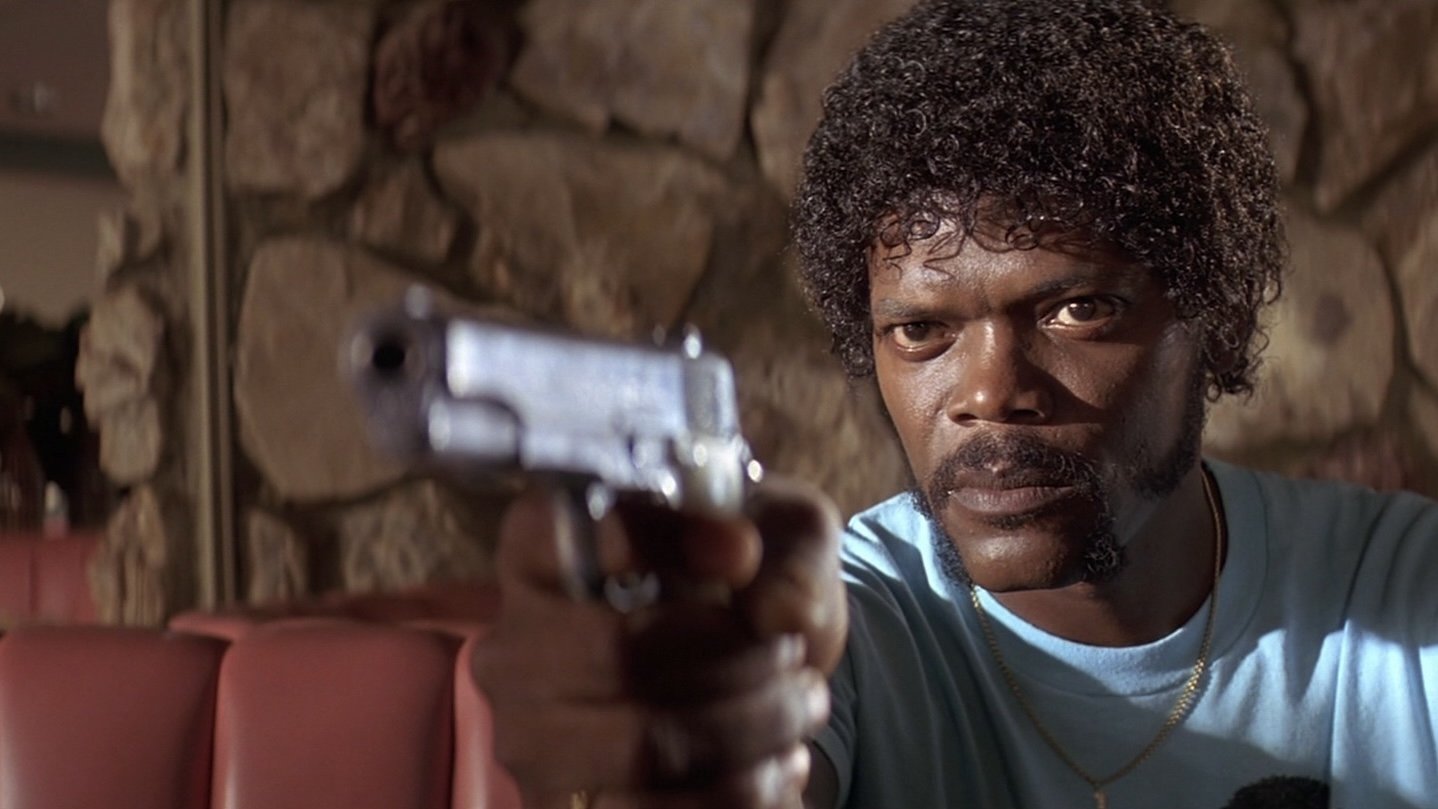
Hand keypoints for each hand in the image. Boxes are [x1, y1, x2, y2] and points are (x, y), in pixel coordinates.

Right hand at [471, 478, 845, 808]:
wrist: (767, 690)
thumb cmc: (757, 595)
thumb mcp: (789, 542)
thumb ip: (782, 538)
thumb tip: (752, 572)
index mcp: (547, 554)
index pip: (551, 531)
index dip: (648, 538)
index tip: (742, 555)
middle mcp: (515, 647)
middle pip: (617, 654)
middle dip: (734, 660)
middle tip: (791, 656)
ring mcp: (532, 740)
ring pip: (646, 747)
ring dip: (750, 728)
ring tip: (797, 707)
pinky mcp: (565, 808)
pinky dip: (741, 789)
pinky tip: (775, 764)